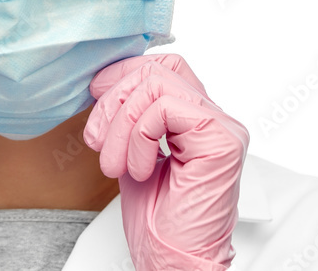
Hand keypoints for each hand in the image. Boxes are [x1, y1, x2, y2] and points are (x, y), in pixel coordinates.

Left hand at [83, 53, 248, 270]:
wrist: (173, 261)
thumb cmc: (157, 220)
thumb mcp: (132, 153)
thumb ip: (129, 118)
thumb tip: (104, 84)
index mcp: (196, 118)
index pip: (164, 66)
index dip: (125, 71)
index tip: (95, 92)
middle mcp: (215, 118)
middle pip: (157, 70)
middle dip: (114, 99)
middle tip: (96, 140)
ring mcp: (222, 127)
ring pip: (157, 84)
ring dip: (121, 123)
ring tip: (114, 163)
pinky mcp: (221, 140)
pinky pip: (165, 108)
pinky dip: (139, 136)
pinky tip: (139, 169)